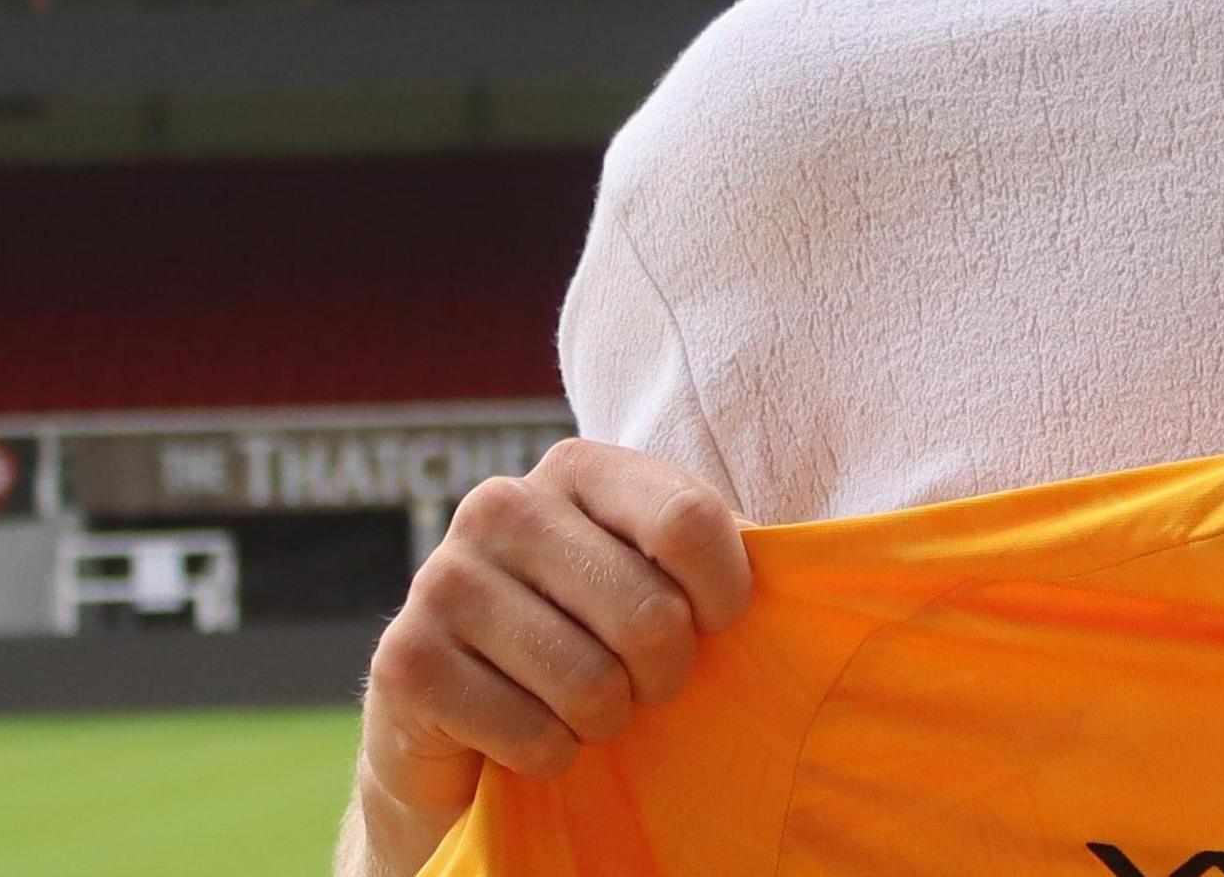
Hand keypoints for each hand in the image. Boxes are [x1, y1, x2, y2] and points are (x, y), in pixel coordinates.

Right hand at [339, 440, 751, 876]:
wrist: (464, 725)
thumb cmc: (595, 641)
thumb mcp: (664, 580)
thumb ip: (726, 552)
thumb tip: (820, 557)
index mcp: (577, 467)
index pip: (690, 522)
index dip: (724, 596)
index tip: (716, 625)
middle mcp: (500, 504)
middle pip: (648, 613)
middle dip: (664, 676)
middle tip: (641, 684)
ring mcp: (442, 578)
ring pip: (591, 683)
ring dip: (605, 720)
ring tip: (582, 705)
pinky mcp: (404, 661)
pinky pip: (532, 734)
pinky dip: (550, 755)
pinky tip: (526, 731)